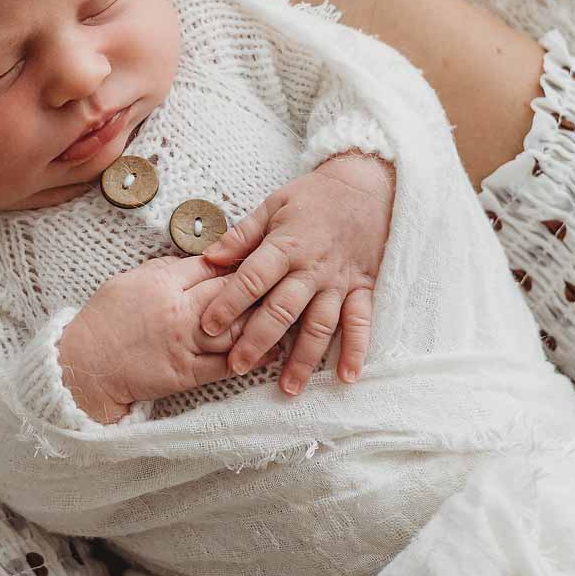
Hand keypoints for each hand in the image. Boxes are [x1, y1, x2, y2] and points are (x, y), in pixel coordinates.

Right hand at [56, 255, 282, 423]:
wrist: (85, 365)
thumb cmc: (105, 319)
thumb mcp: (130, 280)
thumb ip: (166, 270)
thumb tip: (199, 261)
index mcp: (162, 282)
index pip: (211, 266)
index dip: (237, 261)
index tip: (257, 257)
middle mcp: (177, 311)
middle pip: (229, 293)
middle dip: (258, 287)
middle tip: (284, 280)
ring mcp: (183, 343)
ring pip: (233, 329)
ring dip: (262, 322)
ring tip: (286, 313)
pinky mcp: (186, 373)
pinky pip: (225, 364)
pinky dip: (250, 357)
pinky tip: (270, 350)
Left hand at [199, 151, 395, 394]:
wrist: (366, 187)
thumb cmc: (314, 197)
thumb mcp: (274, 205)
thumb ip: (243, 234)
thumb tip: (210, 256)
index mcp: (286, 245)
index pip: (252, 279)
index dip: (229, 303)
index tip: (208, 326)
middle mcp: (312, 268)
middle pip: (283, 310)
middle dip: (258, 341)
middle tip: (237, 366)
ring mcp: (339, 282)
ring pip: (320, 325)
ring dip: (304, 358)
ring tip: (287, 388)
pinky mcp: (362, 288)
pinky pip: (361, 322)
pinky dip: (356, 350)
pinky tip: (347, 377)